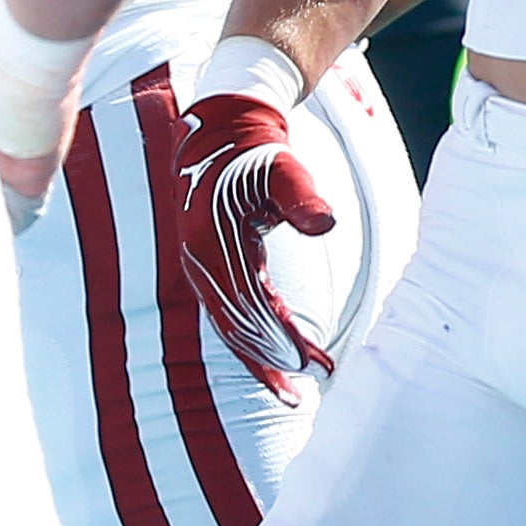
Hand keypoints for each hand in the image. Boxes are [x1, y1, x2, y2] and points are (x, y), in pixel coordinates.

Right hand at [176, 84, 336, 400]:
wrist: (225, 128)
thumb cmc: (258, 150)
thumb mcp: (285, 169)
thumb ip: (303, 197)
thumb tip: (326, 223)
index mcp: (211, 244)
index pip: (249, 309)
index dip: (279, 343)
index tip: (310, 367)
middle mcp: (199, 262)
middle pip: (235, 330)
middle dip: (269, 366)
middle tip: (303, 398)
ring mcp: (200, 265)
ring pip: (231, 326)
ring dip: (261, 359)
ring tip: (295, 389)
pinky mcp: (209, 264)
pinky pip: (230, 311)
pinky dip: (253, 336)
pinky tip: (279, 350)